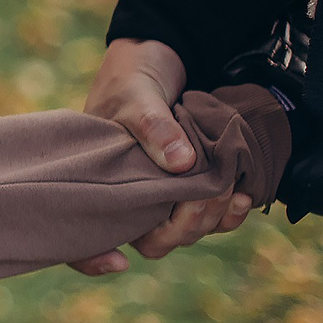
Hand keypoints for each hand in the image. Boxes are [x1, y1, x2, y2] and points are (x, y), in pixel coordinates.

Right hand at [68, 38, 250, 274]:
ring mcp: (159, 198)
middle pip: (150, 241)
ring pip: (184, 233)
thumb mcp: (137, 95)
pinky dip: (229, 214)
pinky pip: (210, 218)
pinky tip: (241, 194)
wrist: (158, 60)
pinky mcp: (189, 191)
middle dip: (183, 226)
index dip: (92, 258)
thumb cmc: (130, 80)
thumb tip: (183, 164)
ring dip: (210, 220)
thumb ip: (155, 127)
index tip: (118, 261)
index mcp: (95, 183)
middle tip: (206, 190)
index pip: (81, 235)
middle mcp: (126, 199)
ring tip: (230, 190)